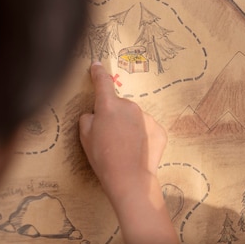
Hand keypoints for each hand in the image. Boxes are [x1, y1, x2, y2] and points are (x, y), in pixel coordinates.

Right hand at [79, 62, 165, 197]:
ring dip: (130, 127)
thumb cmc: (103, 157)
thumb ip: (88, 118)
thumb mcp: (85, 137)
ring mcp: (147, 117)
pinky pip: (148, 130)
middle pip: (120, 106)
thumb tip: (95, 114)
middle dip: (115, 116)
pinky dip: (143, 137)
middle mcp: (130, 106)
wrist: (130, 177)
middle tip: (110, 137)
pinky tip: (138, 152)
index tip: (97, 65)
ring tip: (125, 148)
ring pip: (135, 118)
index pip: (102, 83)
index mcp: (109, 106)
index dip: (98, 73)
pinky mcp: (159, 130)